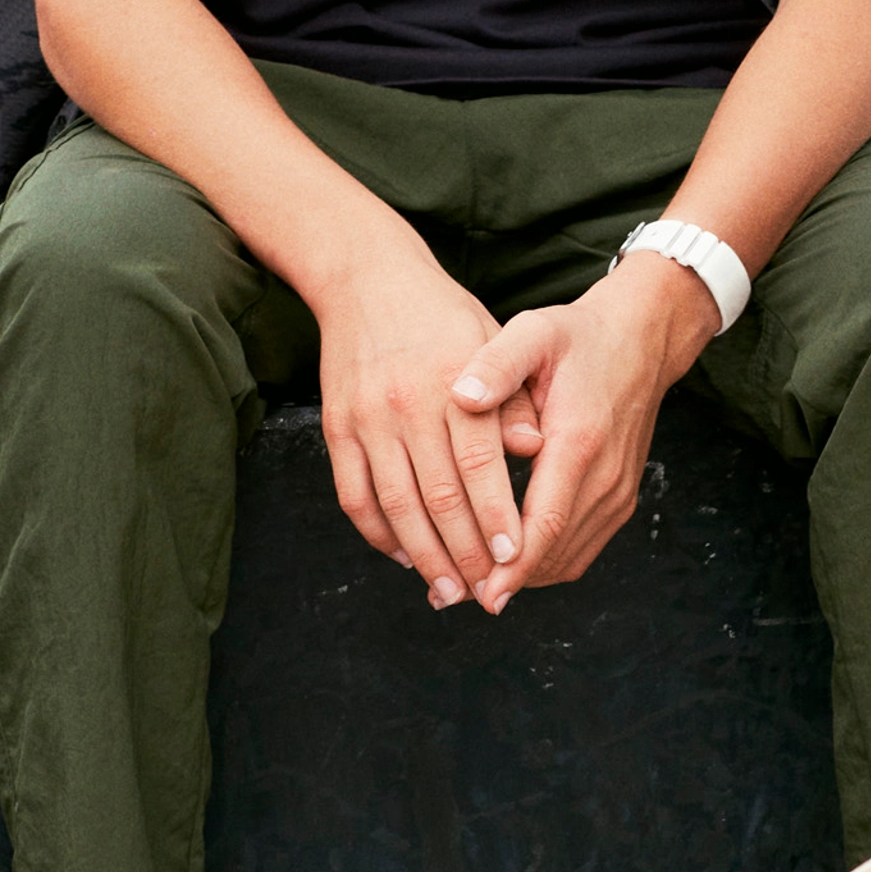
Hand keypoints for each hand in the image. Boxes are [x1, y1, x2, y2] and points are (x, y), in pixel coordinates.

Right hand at [315, 249, 527, 611]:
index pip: (479, 464)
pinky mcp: (337, 428)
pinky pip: (355, 496)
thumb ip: (513, 395)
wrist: (367, 279)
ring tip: (448, 591)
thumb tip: (533, 449)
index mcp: (452, 382)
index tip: (515, 555)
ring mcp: (367, 419)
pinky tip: (403, 556)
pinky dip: (378, 534)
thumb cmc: (443, 315)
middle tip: (488, 592)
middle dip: (465, 552)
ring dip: (423, 557)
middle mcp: (406, 403)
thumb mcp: (492, 338)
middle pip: (438, 496)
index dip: (496, 515)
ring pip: (395, 506)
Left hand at [447, 256, 717, 605]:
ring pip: (568, 558)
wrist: (642, 339)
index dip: (511, 564)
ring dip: (523, 578)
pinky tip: (508, 567)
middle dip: (504, 580)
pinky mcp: (619, 499)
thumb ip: (497, 363)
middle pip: (553, 552)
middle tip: (451, 596)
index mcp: (579, 440)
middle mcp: (605, 476)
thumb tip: (461, 395)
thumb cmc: (579, 337)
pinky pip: (581, 549)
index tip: (478, 592)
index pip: (545, 522)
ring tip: (470, 588)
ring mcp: (617, 492)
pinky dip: (545, 565)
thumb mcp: (534, 332)